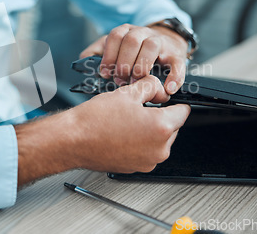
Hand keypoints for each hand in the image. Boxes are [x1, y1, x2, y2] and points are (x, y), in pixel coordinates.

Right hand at [15, 76, 190, 184]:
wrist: (73, 140)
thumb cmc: (95, 120)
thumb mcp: (127, 93)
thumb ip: (150, 87)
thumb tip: (157, 88)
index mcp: (161, 128)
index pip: (183, 111)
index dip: (173, 101)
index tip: (165, 99)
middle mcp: (159, 149)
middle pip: (172, 127)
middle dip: (159, 116)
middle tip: (138, 108)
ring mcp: (148, 161)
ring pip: (159, 140)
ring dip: (149, 130)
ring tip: (126, 121)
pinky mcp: (136, 168)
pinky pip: (146, 151)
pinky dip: (138, 143)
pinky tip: (121, 133)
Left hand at [80, 23, 188, 94]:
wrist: (163, 45)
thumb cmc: (133, 52)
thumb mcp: (113, 48)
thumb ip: (96, 53)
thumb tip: (82, 61)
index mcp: (126, 31)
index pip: (115, 36)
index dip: (109, 55)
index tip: (105, 73)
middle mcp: (142, 33)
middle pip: (132, 40)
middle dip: (124, 62)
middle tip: (120, 80)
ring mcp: (160, 42)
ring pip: (151, 46)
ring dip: (141, 66)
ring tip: (136, 82)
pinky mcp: (175, 55)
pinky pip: (177, 64)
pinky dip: (174, 77)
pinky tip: (168, 88)